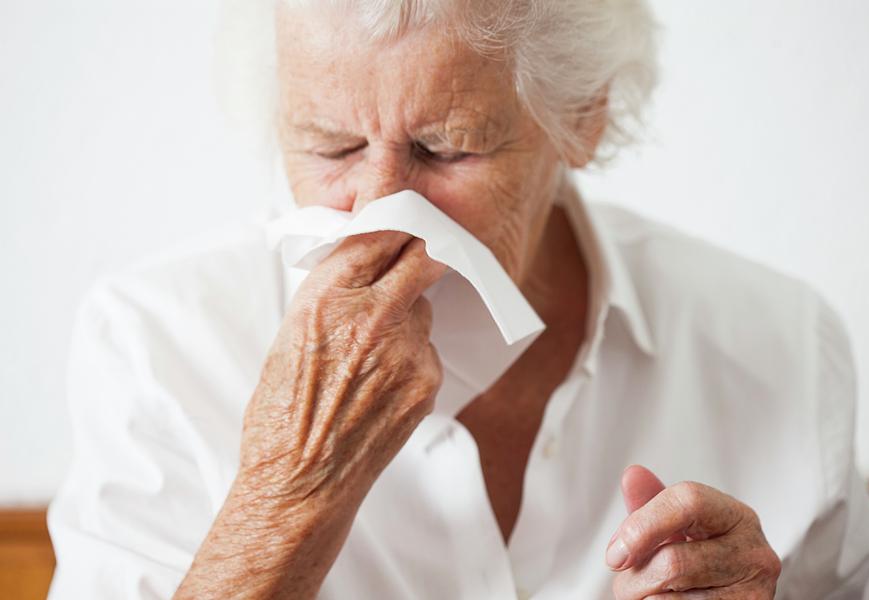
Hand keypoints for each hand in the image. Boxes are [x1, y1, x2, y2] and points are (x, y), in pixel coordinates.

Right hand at [237, 231, 445, 506]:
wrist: (301, 482)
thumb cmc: (281, 413)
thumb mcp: (289, 334)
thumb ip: (331, 291)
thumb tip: (362, 257)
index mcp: (325, 299)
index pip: (375, 230)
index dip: (391, 204)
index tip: (398, 184)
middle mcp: (371, 317)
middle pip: (421, 256)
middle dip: (421, 249)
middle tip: (417, 250)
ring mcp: (405, 351)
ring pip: (422, 308)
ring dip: (406, 315)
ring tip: (370, 354)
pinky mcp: (427, 381)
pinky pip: (427, 349)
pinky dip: (411, 356)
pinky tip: (380, 383)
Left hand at [608, 465, 780, 598]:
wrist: (731, 597)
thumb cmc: (700, 559)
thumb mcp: (679, 529)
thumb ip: (653, 505)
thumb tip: (632, 476)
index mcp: (736, 516)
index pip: (688, 502)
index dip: (642, 526)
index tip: (615, 554)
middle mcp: (754, 551)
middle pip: (673, 561)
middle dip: (636, 576)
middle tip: (626, 582)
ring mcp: (755, 590)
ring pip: (671, 596)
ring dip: (642, 597)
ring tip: (643, 592)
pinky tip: (666, 599)